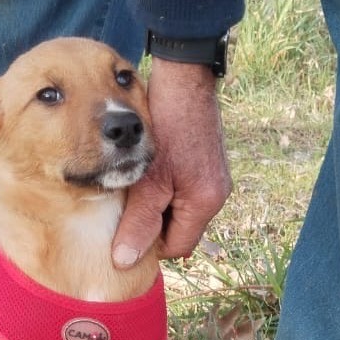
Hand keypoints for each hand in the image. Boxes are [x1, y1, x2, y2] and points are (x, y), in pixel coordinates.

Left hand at [112, 59, 230, 268]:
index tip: (124, 232)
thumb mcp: (149, 179)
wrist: (184, 77)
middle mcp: (216, 194)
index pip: (178, 247)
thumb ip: (138, 222)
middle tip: (124, 210)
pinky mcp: (204, 163)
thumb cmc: (169, 124)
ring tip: (133, 190)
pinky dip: (162, 189)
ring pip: (178, 210)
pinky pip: (181, 190)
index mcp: (206, 203)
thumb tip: (125, 262)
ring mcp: (212, 178)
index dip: (149, 246)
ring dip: (155, 206)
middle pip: (179, 229)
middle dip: (152, 225)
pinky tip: (145, 174)